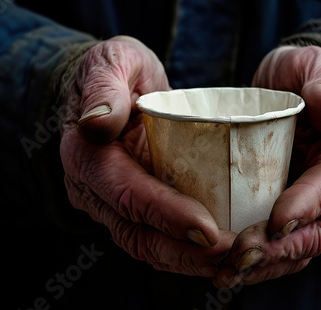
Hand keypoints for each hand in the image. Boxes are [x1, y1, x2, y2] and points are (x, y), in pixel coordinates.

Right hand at [60, 36, 234, 275]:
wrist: (115, 90)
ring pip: (147, 245)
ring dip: (189, 260)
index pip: (125, 193)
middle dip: (184, 251)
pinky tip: (221, 253)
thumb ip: (106, 86)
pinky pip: (158, 238)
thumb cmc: (118, 71)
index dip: (166, 214)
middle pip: (137, 233)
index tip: (209, 229)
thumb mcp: (113, 61)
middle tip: (232, 254)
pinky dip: (187, 252)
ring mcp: (113, 203)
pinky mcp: (134, 207)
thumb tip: (98, 123)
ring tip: (233, 260)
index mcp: (87, 155)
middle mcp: (95, 189)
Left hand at [213, 46, 320, 287]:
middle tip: (240, 256)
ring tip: (225, 272)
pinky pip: (270, 243)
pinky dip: (249, 259)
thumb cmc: (303, 75)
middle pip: (313, 233)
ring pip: (291, 248)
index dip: (306, 207)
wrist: (289, 87)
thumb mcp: (316, 66)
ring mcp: (306, 205)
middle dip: (278, 249)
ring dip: (260, 265)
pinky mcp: (279, 209)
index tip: (275, 220)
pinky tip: (220, 267)